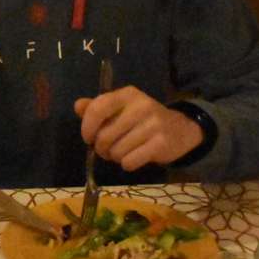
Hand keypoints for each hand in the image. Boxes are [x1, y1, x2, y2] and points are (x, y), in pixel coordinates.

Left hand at [73, 90, 202, 169]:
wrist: (181, 130)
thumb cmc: (143, 120)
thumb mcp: (122, 109)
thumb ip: (98, 107)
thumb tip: (78, 106)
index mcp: (127, 94)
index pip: (97, 108)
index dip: (87, 127)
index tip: (88, 138)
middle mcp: (141, 106)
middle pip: (104, 136)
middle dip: (101, 148)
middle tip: (108, 149)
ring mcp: (153, 124)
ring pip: (116, 151)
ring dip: (115, 157)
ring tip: (123, 152)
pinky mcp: (160, 143)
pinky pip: (129, 162)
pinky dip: (127, 164)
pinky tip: (135, 157)